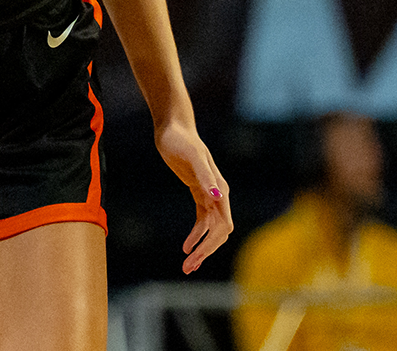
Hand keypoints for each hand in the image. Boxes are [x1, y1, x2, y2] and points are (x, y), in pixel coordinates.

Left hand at [154, 118, 232, 274]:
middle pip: (218, 232)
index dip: (210, 244)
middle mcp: (219, 195)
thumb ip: (207, 177)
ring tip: (187, 264)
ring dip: (201, 247)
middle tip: (187, 268)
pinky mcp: (198, 192)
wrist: (173, 128)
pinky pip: (202, 220)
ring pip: (210, 229)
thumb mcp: (192, 157)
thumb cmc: (181, 141)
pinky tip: (185, 245)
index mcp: (220, 190)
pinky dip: (196, 234)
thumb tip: (219, 196)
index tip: (194, 257)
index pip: (222, 226)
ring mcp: (209, 194)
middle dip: (205, 251)